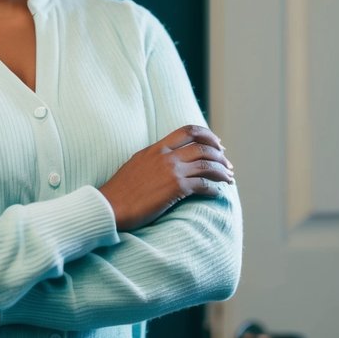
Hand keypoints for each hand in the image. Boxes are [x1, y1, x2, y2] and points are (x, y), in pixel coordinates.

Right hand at [98, 124, 234, 231]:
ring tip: (229, 179)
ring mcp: (171, 171)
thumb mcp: (136, 165)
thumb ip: (153, 159)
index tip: (217, 144)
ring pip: (206, 164)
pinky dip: (214, 188)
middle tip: (228, 164)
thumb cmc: (120, 191)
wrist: (109, 207)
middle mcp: (165, 156)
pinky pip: (203, 185)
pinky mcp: (175, 188)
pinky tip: (217, 193)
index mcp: (156, 148)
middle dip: (220, 155)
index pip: (187, 130)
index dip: (207, 135)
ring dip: (222, 172)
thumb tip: (167, 161)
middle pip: (202, 147)